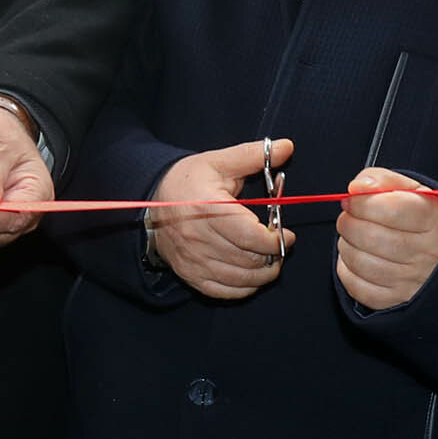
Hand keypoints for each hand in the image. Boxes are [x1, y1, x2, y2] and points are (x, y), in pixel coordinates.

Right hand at [146, 138, 294, 300]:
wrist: (150, 201)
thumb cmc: (187, 181)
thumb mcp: (218, 162)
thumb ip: (253, 155)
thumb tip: (287, 147)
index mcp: (208, 208)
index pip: (251, 237)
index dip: (276, 240)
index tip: (286, 234)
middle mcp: (198, 238)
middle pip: (249, 260)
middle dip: (274, 255)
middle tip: (280, 245)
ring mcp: (194, 260)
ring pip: (241, 279)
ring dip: (264, 272)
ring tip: (270, 259)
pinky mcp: (191, 275)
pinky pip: (225, 291)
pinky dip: (245, 287)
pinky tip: (252, 274)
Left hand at [336, 167, 437, 309]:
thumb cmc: (423, 219)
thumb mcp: (412, 190)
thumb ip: (383, 180)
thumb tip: (356, 188)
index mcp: (435, 220)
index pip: (391, 209)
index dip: (362, 202)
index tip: (352, 199)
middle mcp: (429, 253)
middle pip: (371, 237)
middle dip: (349, 223)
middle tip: (349, 217)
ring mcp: (414, 280)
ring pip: (361, 262)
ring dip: (346, 245)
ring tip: (353, 237)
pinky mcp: (398, 300)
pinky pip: (358, 287)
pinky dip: (347, 270)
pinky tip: (357, 257)